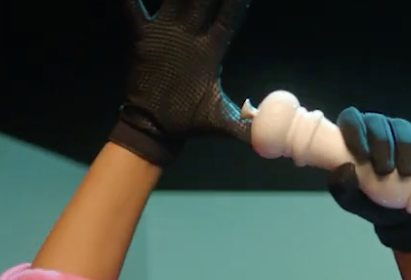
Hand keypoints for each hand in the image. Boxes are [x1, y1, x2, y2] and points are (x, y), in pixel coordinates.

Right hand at [109, 0, 251, 166]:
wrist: (159, 128)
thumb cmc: (192, 124)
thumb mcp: (225, 123)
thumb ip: (250, 125)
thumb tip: (277, 136)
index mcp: (212, 50)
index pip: (229, 18)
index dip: (237, 2)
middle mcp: (191, 36)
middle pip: (203, 1)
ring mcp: (167, 34)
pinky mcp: (143, 38)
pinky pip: (133, 11)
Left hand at [327, 108, 410, 252]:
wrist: (404, 212)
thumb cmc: (374, 201)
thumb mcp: (353, 200)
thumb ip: (343, 186)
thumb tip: (345, 168)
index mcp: (356, 137)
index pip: (351, 119)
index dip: (355, 131)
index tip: (362, 154)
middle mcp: (378, 129)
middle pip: (377, 122)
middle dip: (381, 145)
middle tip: (385, 169)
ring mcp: (401, 133)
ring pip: (402, 129)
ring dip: (405, 152)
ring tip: (406, 173)